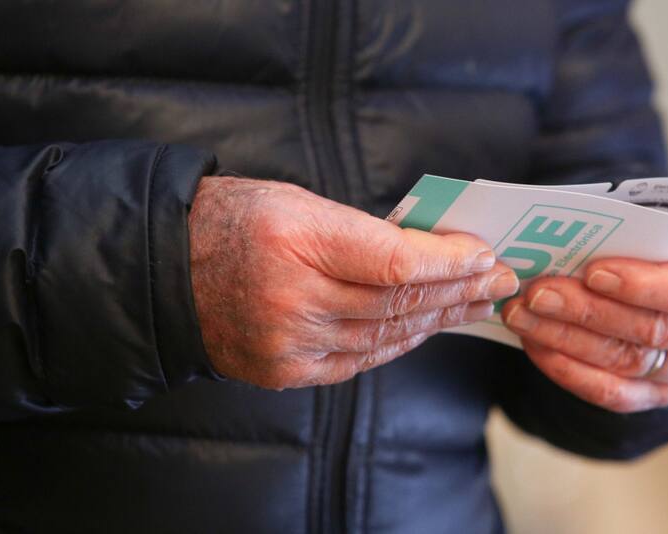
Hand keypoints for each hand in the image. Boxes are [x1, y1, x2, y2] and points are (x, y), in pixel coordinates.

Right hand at [189, 176, 518, 389]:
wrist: (165, 270)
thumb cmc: (236, 220)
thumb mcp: (298, 202)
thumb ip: (363, 231)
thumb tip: (432, 254)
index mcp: (294, 241)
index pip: (395, 262)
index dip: (449, 263)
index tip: (485, 255)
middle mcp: (292, 298)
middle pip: (399, 302)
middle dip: (460, 291)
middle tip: (502, 282)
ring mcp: (288, 342)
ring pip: (386, 335)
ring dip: (439, 319)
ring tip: (476, 304)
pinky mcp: (286, 371)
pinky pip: (360, 360)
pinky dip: (399, 342)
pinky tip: (429, 327)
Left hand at [502, 230, 667, 412]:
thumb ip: (634, 231)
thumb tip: (560, 234)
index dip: (643, 286)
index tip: (594, 271)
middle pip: (654, 332)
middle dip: (587, 312)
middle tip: (537, 293)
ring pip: (629, 364)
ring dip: (567, 340)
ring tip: (523, 317)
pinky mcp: (663, 395)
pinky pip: (616, 394)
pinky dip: (570, 371)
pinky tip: (537, 347)